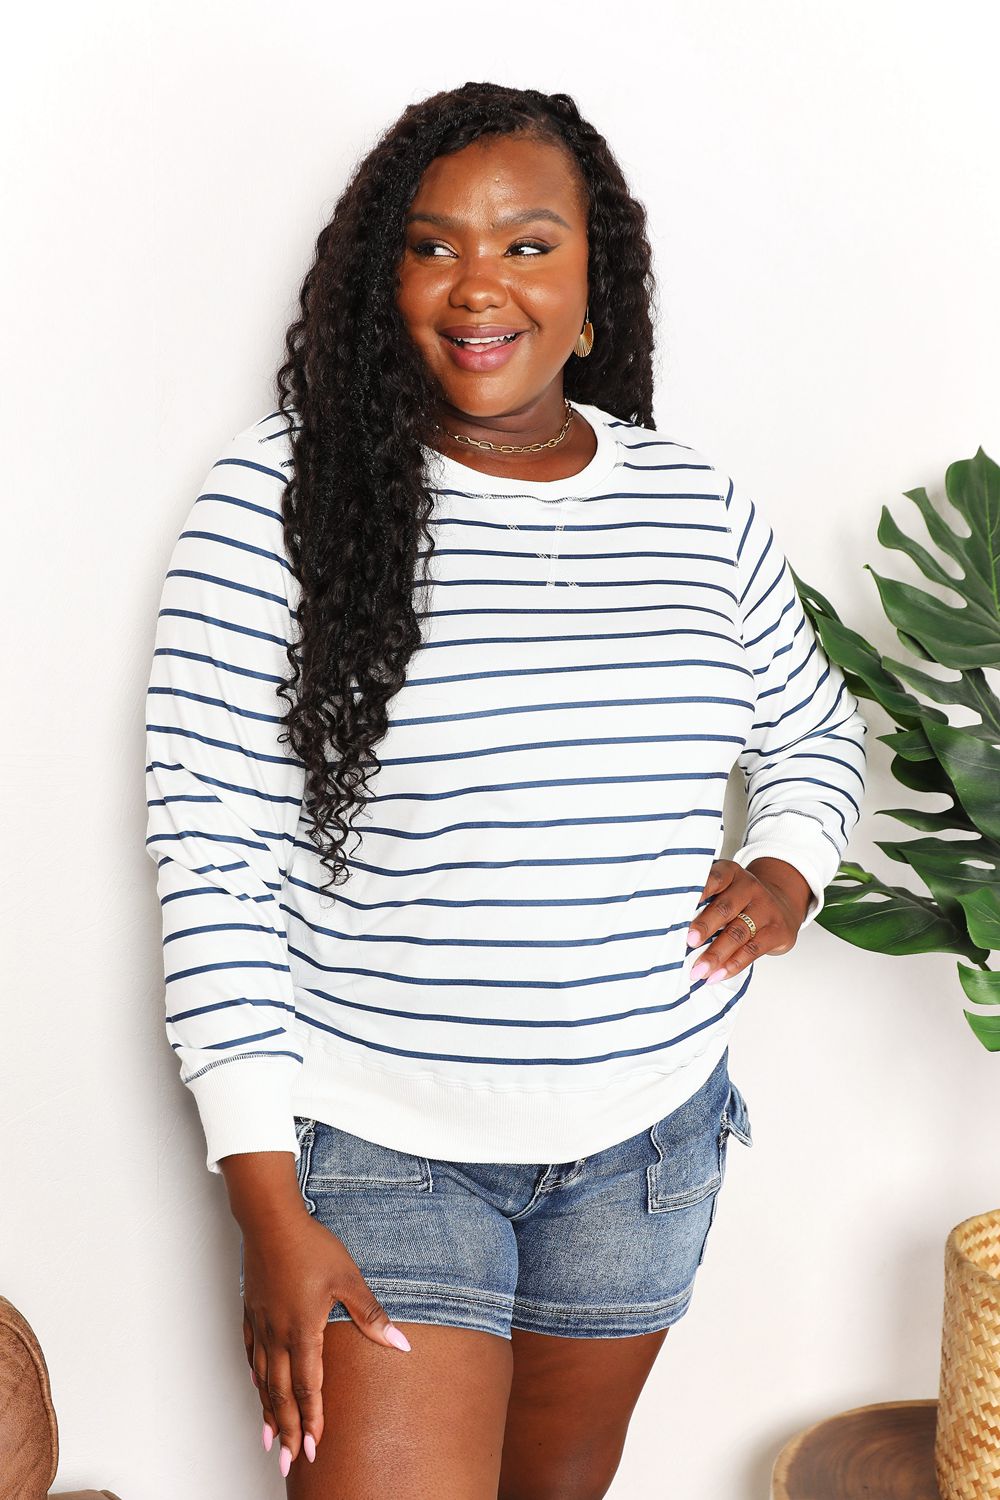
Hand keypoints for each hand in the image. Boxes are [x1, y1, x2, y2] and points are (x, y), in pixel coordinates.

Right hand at [241, 1213, 412, 1477]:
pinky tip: (256, 1385)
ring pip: (262, 1379)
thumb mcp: (349, 1279)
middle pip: (280, 1393)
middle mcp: (278, 1335)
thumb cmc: (310, 1246)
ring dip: (267, 1411)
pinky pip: (250, 1353)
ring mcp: (261, 1324)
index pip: (308, 1387)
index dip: (311, 1420)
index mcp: (303, 1332)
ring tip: (269, 1438)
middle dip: (287, 1429)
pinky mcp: (251, 1311)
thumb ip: (371, 1316)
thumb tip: (400, 1343)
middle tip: (288, 1459)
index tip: (313, 1447)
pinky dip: (254, 1376)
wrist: (270, 1221)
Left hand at [686, 857, 812, 984]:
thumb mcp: (724, 889)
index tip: (681, 908)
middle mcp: (750, 887)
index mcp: (732, 873)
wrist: (781, 903)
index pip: (715, 878)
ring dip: (716, 954)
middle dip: (704, 927)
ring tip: (698, 970)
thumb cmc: (739, 900)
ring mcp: (767, 909)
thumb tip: (670, 929)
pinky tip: (717, 975)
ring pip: (738, 933)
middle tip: (687, 943)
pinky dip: (732, 965)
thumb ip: (703, 900)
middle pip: (725, 908)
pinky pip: (752, 950)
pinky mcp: (778, 931)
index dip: (699, 892)